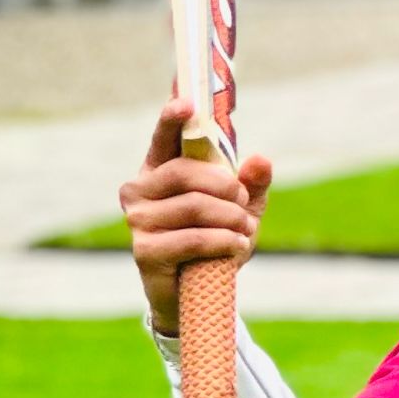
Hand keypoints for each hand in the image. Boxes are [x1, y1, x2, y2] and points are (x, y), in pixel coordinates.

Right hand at [121, 97, 271, 334]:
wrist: (195, 294)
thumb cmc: (215, 240)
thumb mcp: (242, 208)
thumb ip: (252, 182)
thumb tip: (260, 160)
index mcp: (159, 170)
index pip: (163, 138)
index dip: (172, 118)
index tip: (186, 103)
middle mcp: (139, 190)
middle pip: (185, 172)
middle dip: (225, 185)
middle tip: (244, 200)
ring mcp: (137, 220)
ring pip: (194, 206)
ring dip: (231, 218)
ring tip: (245, 229)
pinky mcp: (144, 251)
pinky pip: (193, 238)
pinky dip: (224, 242)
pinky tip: (237, 247)